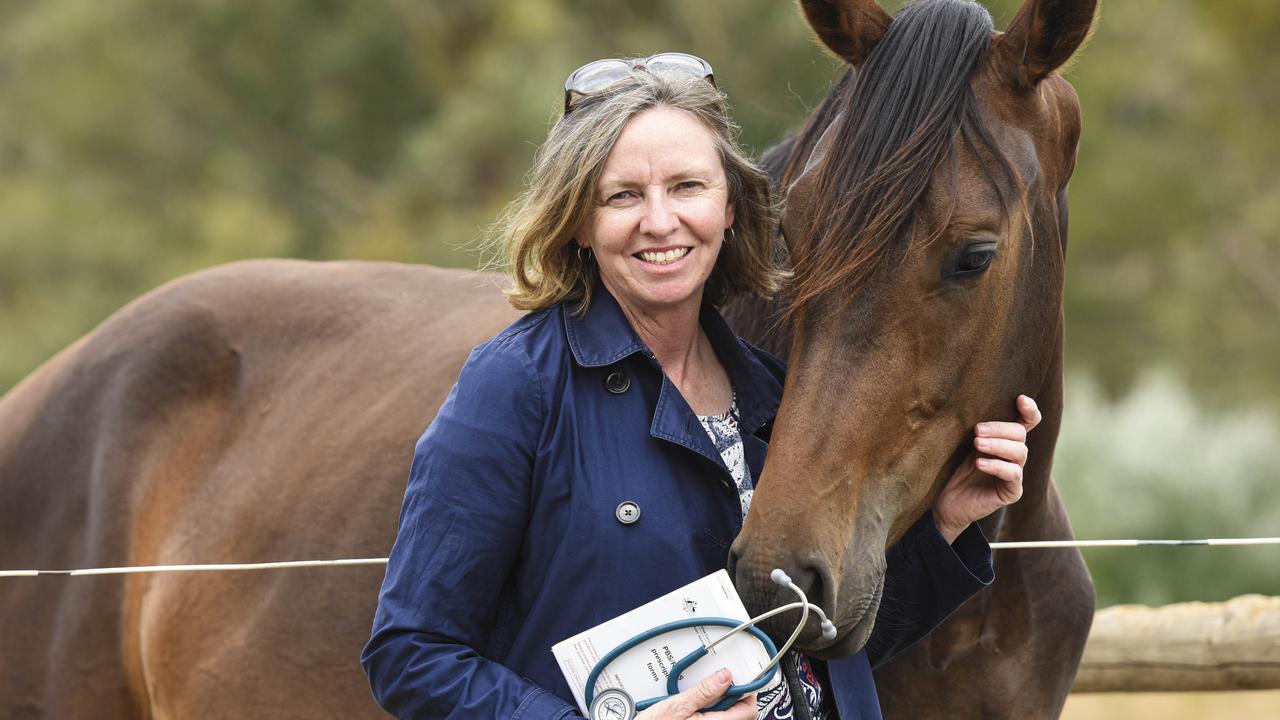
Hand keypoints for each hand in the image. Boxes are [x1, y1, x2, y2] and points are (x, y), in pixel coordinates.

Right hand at [634, 668, 756, 719]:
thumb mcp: (676, 706)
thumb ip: (704, 691)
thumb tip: (726, 676)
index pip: (749, 709)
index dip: (747, 690)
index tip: (739, 675)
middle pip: (739, 712)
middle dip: (729, 694)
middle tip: (715, 680)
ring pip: (724, 716)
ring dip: (716, 702)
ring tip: (698, 694)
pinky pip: (711, 719)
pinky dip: (705, 710)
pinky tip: (692, 705)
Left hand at [932, 395, 1041, 543]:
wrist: (941, 502)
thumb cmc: (948, 468)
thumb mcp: (958, 443)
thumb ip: (972, 428)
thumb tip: (970, 401)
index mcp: (1003, 439)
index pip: (1026, 422)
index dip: (1029, 410)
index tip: (1020, 399)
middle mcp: (1012, 455)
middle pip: (1020, 434)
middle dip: (1000, 428)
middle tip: (977, 431)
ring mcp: (1014, 473)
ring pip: (1020, 452)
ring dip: (998, 445)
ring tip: (977, 444)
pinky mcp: (1011, 491)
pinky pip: (1013, 475)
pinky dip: (997, 466)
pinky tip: (979, 463)